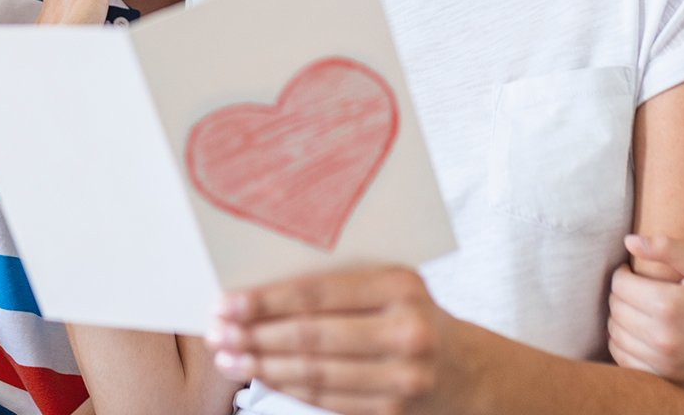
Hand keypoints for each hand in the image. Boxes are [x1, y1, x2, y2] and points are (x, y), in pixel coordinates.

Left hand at [206, 266, 459, 414]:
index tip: (226, 301)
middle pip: (312, 336)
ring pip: (314, 373)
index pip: (319, 292)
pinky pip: (326, 400)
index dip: (267, 299)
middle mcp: (405, 330)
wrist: (466, 370)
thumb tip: (260, 287)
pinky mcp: (392, 411)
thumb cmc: (410, 314)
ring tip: (227, 357)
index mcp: (400, 286)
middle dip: (255, 335)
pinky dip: (287, 388)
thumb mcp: (391, 285)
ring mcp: (401, 377)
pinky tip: (260, 376)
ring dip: (262, 366)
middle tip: (216, 332)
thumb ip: (340, 281)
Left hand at [606, 234, 683, 398]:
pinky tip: (637, 335)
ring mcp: (663, 363)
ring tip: (635, 310)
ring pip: (616, 337)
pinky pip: (626, 362)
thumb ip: (667, 249)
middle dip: (620, 295)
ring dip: (619, 320)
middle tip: (635, 289)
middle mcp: (661, 337)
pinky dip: (624, 346)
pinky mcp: (666, 379)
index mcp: (669, 304)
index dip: (622, 274)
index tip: (631, 272)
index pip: (620, 285)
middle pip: (616, 310)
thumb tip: (628, 242)